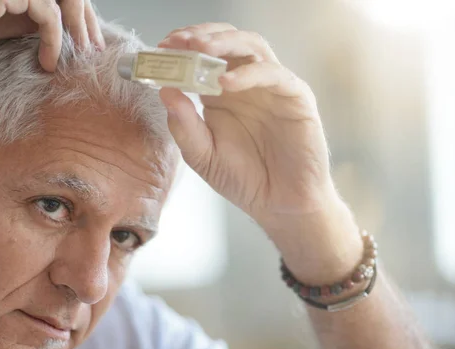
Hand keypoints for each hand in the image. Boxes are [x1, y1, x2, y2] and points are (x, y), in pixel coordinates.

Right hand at [0, 0, 103, 70]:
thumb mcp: (8, 20)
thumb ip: (35, 16)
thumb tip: (67, 30)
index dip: (81, 14)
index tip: (91, 41)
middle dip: (86, 21)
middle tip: (94, 50)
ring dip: (77, 29)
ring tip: (80, 55)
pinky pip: (47, 15)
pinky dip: (54, 40)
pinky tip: (49, 61)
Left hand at [158, 23, 339, 228]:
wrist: (278, 205)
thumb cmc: (243, 179)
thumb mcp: (202, 156)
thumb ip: (183, 126)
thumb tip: (164, 91)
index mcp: (221, 93)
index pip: (201, 56)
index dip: (181, 47)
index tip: (159, 49)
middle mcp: (246, 84)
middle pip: (227, 41)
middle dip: (200, 36)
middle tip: (177, 42)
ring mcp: (271, 88)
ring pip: (252, 46)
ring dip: (224, 43)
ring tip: (199, 50)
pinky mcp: (295, 98)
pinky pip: (274, 75)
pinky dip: (249, 74)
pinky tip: (226, 83)